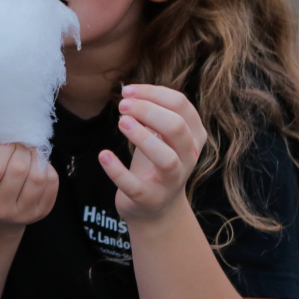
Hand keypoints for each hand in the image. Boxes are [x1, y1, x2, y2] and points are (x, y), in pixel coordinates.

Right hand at [0, 143, 57, 230]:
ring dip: (36, 156)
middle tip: (18, 144)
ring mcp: (21, 214)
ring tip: (28, 152)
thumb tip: (0, 135)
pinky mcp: (40, 213)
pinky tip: (36, 165)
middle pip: (18, 170)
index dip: (3, 147)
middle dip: (21, 148)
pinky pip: (51, 183)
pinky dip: (47, 167)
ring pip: (38, 177)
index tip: (4, 141)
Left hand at [99, 85, 206, 223]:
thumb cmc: (157, 161)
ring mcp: (171, 181)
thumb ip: (155, 112)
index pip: (181, 105)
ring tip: (121, 122)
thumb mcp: (163, 135)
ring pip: (166, 158)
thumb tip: (130, 92)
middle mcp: (188, 158)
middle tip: (122, 105)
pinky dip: (117, 171)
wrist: (157, 208)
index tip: (128, 91)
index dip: (154, 93)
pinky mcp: (149, 198)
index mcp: (194, 136)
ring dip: (142, 137)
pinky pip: (134, 186)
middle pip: (176, 127)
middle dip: (148, 110)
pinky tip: (104, 155)